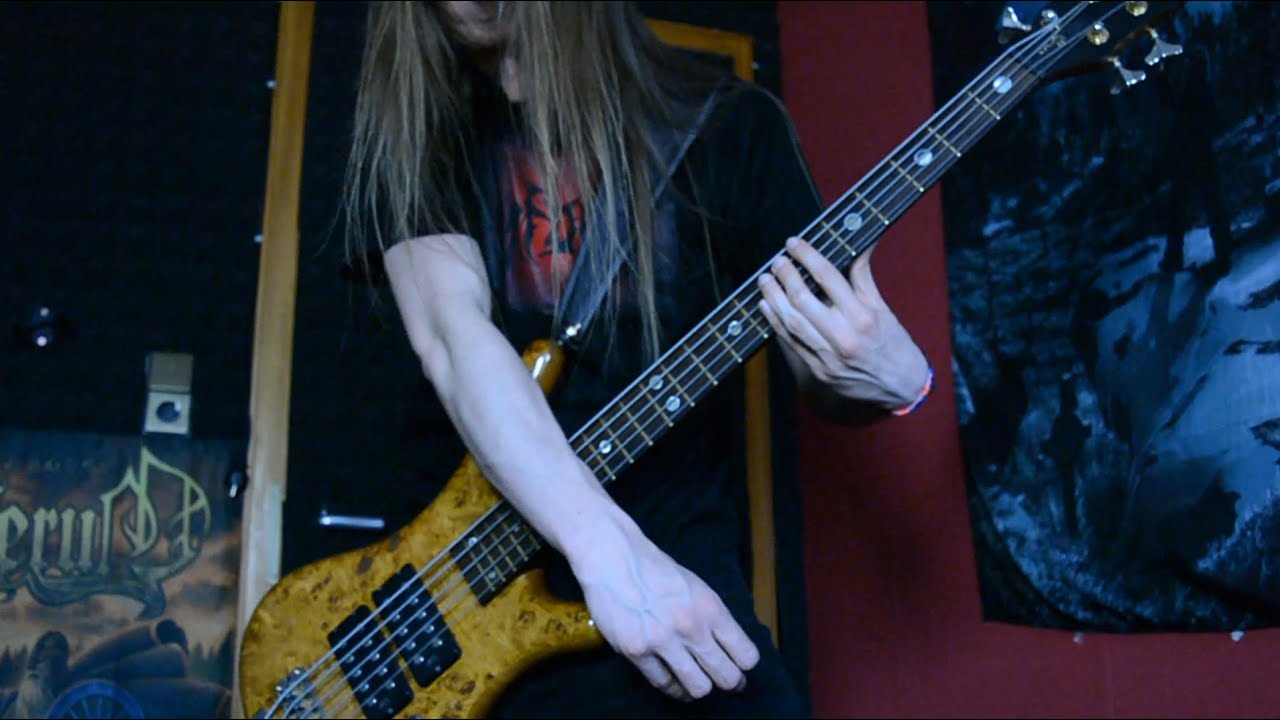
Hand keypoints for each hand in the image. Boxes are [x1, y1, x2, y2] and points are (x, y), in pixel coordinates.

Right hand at [569, 517, 758, 701]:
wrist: (614, 558)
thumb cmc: (656, 569)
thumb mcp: (697, 587)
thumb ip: (713, 618)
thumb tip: (728, 648)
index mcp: (711, 609)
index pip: (746, 655)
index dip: (744, 667)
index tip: (739, 668)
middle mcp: (691, 628)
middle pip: (727, 678)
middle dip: (729, 683)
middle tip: (723, 680)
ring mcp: (663, 642)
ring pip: (698, 688)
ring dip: (699, 688)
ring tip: (695, 682)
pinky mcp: (637, 652)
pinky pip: (664, 683)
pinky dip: (671, 685)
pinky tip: (672, 679)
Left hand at [757, 237, 928, 410]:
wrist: (900, 385)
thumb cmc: (893, 342)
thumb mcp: (882, 307)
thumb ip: (862, 277)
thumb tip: (858, 244)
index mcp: (861, 316)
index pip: (828, 277)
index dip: (808, 256)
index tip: (794, 243)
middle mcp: (843, 336)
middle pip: (803, 300)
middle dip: (786, 276)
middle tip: (777, 261)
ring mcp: (828, 356)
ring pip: (791, 322)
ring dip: (773, 298)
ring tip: (765, 281)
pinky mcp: (818, 369)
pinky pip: (791, 343)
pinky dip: (776, 323)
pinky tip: (767, 307)